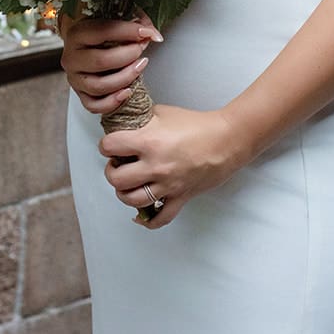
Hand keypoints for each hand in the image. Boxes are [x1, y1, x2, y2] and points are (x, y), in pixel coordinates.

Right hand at [59, 9, 161, 114]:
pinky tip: (127, 91)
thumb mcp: (117, 20)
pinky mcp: (81, 95)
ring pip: (99, 85)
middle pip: (101, 61)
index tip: (146, 32)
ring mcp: (75, 78)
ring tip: (140, 66)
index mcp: (77, 34)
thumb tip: (153, 34)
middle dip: (128, 55)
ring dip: (126, 77)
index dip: (128, 31)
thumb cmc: (103, 33)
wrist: (86, 46)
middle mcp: (72, 57)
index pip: (102, 31)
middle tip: (141, 49)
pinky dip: (113, 102)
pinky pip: (95, 105)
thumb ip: (136, 22)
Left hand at [99, 104, 247, 227]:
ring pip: (131, 200)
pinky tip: (140, 215)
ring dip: (124, 193)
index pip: (110, 147)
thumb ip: (142, 120)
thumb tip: (125, 123)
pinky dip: (147, 220)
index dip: (106, 145)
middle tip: (118, 165)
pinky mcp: (180, 197)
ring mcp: (168, 185)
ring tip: (128, 184)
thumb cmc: (198, 125)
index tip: (111, 145)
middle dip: (112, 171)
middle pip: (116, 178)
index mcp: (149, 141)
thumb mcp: (164, 113)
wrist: (227, 139)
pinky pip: (160, 218)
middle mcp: (155, 165)